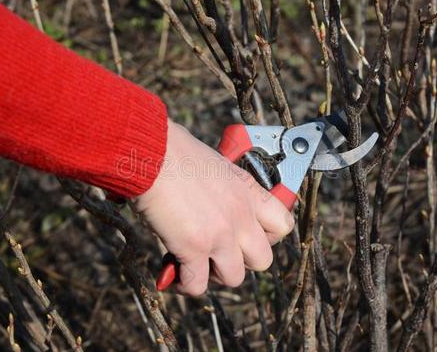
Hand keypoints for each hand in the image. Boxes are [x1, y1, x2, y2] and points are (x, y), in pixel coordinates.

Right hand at [134, 119, 293, 295]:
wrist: (153, 151)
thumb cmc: (175, 151)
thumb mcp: (215, 164)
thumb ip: (224, 187)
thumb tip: (212, 199)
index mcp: (248, 192)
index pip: (283, 225)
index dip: (267, 237)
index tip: (248, 236)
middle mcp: (240, 215)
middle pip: (263, 260)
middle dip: (242, 261)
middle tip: (219, 251)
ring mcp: (220, 234)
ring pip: (234, 278)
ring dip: (214, 274)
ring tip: (196, 262)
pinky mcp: (194, 248)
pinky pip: (198, 285)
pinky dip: (186, 284)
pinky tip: (174, 273)